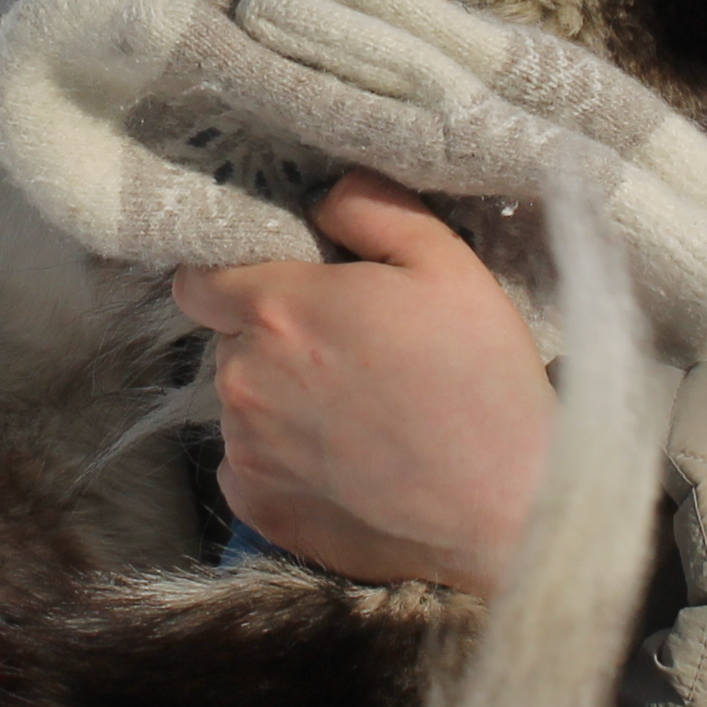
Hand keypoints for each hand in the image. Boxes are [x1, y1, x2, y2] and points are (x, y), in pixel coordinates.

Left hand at [174, 172, 551, 593]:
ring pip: (242, 406)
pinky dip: (284, 463)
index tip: (283, 291)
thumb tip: (323, 197)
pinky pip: (250, 468)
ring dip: (280, 403)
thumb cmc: (482, 378)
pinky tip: (347, 465)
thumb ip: (371, 209)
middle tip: (351, 358)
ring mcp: (245, 451)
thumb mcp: (446, 264)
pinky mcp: (258, 509)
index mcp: (277, 310)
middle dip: (275, 342)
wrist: (508, 507)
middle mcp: (242, 379)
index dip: (235, 279)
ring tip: (358, 418)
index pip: (198, 280)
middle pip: (231, 343)